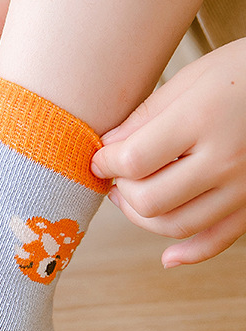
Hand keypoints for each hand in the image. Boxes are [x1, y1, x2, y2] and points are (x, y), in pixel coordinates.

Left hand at [91, 38, 245, 266]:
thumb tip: (106, 148)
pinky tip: (168, 258)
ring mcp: (243, 186)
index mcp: (202, 120)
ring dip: (141, 218)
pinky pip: (218, 241)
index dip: (104, 164)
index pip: (132, 161)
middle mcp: (225, 159)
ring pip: (176, 225)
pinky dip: (190, 253)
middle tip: (114, 176)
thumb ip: (144, 117)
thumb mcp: (190, 79)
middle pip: (149, 200)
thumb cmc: (242, 72)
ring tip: (131, 197)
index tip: (99, 158)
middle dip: (120, 190)